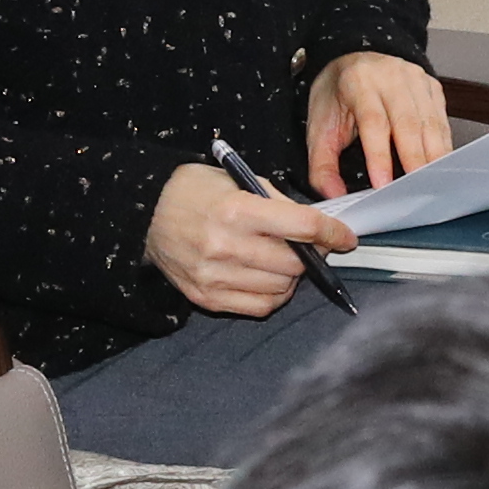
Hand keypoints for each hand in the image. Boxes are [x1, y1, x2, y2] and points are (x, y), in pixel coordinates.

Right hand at [146, 160, 356, 317]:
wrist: (143, 213)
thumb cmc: (193, 191)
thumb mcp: (237, 181)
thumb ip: (278, 204)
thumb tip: (315, 226)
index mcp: (237, 211)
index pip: (302, 227)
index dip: (332, 233)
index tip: (345, 237)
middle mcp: (226, 246)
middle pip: (295, 264)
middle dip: (312, 256)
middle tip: (311, 246)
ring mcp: (214, 277)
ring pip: (281, 289)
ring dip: (293, 277)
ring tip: (286, 261)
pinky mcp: (206, 298)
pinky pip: (259, 307)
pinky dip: (273, 296)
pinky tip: (268, 279)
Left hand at [307, 50, 449, 197]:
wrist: (353, 62)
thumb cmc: (338, 96)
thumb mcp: (319, 127)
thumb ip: (322, 164)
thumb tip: (333, 194)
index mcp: (359, 81)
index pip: (373, 121)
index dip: (379, 155)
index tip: (382, 184)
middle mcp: (390, 76)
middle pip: (408, 123)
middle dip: (414, 161)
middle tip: (415, 191)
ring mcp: (415, 80)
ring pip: (430, 123)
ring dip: (433, 157)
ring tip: (432, 185)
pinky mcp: (431, 87)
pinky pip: (441, 121)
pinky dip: (442, 147)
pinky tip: (439, 167)